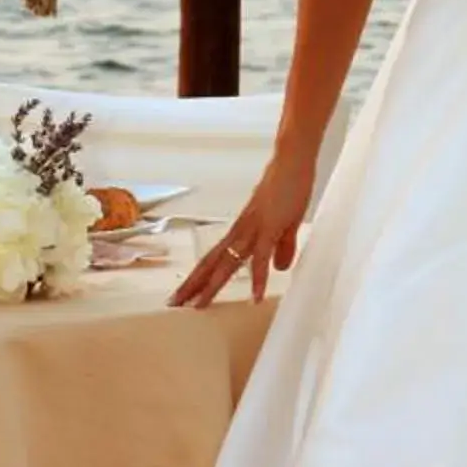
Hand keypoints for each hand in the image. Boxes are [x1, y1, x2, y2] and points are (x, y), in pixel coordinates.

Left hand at [170, 148, 316, 308]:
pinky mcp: (268, 226)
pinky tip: (255, 297)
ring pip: (226, 262)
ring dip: (212, 285)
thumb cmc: (289, 187)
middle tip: (174, 304)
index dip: (199, 276)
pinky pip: (260, 257)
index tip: (185, 294)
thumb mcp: (286, 224)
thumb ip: (282, 247)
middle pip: (211, 262)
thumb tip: (279, 268)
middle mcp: (240, 231)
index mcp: (242, 230)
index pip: (214, 258)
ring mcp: (252, 229)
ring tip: (198, 306)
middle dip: (193, 284)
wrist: (292, 161)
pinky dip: (257, 278)